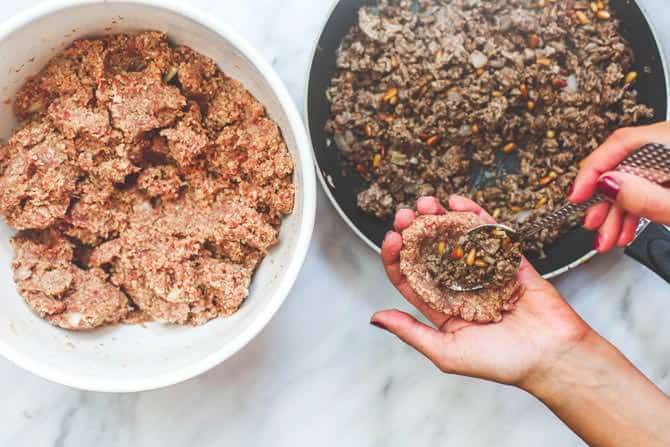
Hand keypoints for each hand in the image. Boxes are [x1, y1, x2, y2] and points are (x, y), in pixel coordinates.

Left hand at [371, 195, 590, 388]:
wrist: (553, 357)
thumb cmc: (502, 363)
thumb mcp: (446, 352)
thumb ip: (411, 332)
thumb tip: (376, 317)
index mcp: (441, 309)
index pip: (410, 277)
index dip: (397, 256)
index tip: (392, 237)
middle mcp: (460, 289)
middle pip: (430, 252)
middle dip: (416, 231)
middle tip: (407, 214)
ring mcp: (485, 272)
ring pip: (457, 239)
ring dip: (440, 218)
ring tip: (428, 203)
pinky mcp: (510, 261)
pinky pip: (489, 234)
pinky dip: (474, 216)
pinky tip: (458, 203)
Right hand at [569, 122, 669, 252]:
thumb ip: (645, 196)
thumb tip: (606, 184)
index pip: (622, 143)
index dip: (592, 171)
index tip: (576, 195)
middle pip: (625, 163)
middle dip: (604, 199)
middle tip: (592, 222)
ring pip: (635, 179)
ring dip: (617, 211)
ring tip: (607, 237)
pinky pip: (649, 185)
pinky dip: (636, 208)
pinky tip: (625, 229)